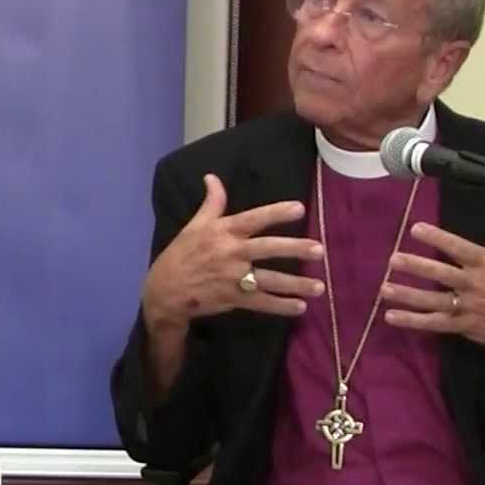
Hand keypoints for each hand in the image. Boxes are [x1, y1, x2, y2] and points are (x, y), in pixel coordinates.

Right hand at [142, 174, 326, 334]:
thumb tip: (212, 177)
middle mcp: (231, 253)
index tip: (300, 208)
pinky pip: (261, 303)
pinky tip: (300, 307)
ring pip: (269, 280)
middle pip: (267, 248)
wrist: (164, 290)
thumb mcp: (194, 225)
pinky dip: (281, 306)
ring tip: (319, 286)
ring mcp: (232, 278)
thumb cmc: (182, 254)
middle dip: (294, 249)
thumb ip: (211, 203)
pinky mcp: (233, 299)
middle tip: (319, 249)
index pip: (254, 219)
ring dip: (295, 284)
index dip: (276, 213)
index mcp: (223, 232)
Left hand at [380, 217, 484, 377]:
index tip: (416, 229)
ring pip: (432, 300)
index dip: (437, 238)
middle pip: (440, 273)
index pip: (459, 248)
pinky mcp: (463, 326)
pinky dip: (413, 321)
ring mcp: (467, 307)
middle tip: (392, 259)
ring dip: (407, 294)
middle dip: (415, 266)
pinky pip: (434, 323)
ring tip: (384, 288)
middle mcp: (474, 285)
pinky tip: (392, 316)